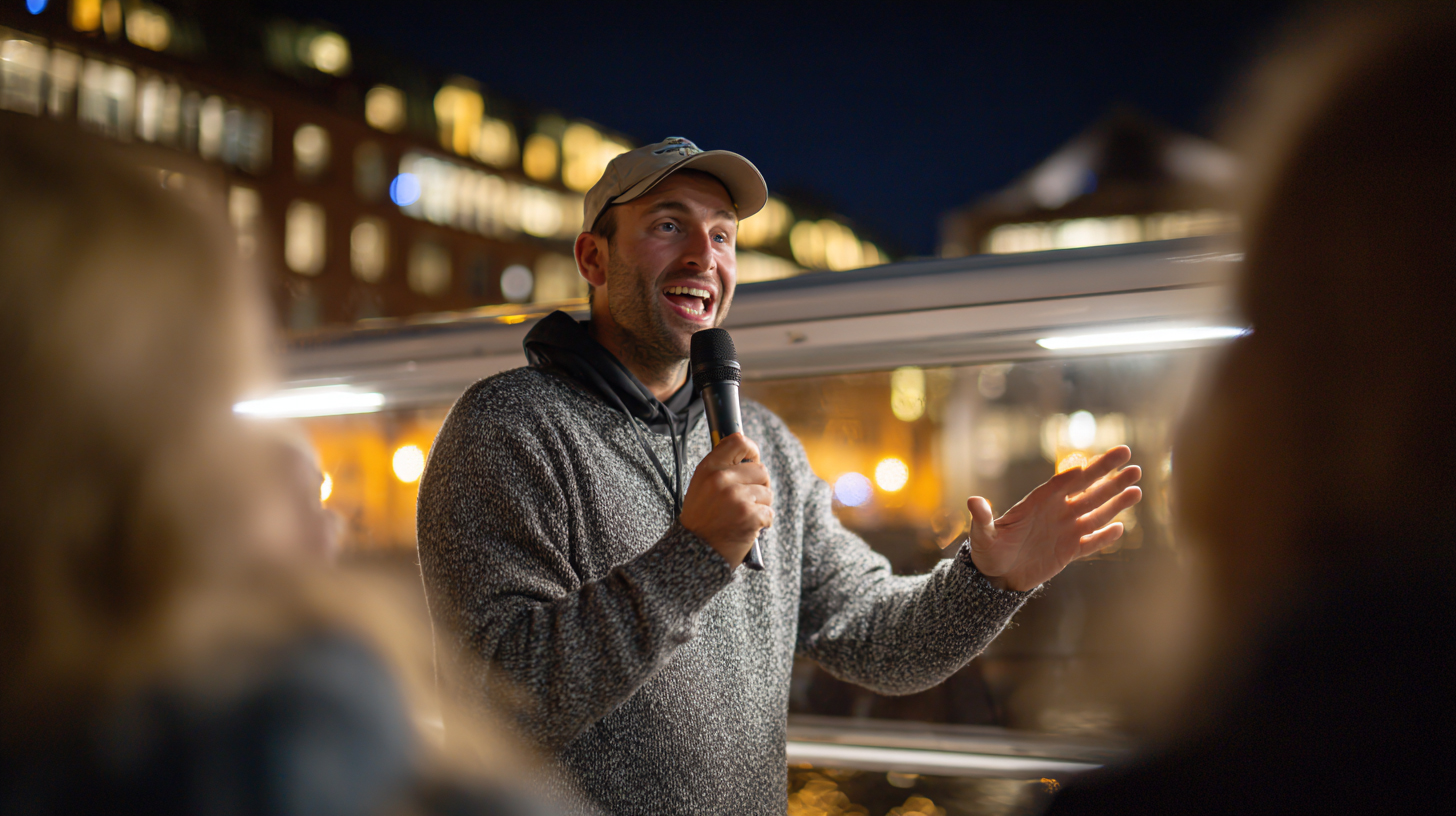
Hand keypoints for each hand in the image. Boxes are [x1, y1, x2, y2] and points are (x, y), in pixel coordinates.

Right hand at [680, 433, 773, 567]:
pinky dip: (763, 522)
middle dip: (760, 485)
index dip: (752, 449)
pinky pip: (770, 512)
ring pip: (768, 492)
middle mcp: (722, 479)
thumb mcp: (701, 486)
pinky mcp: (750, 515)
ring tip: (743, 516)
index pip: (738, 441)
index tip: (753, 459)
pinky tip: (748, 528)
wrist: (695, 554)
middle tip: (748, 499)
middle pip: (761, 469)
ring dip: (761, 505)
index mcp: (709, 468)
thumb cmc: (701, 520)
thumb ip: (721, 469)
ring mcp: (737, 497)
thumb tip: (749, 457)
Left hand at [967, 446, 1142, 591]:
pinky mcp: (1069, 552)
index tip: (1087, 464)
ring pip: (1096, 513)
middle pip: (1087, 490)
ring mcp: (1065, 530)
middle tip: (1129, 457)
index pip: (1060, 483)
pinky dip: (1104, 537)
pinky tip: (1120, 527)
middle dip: (1108, 474)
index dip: (1074, 474)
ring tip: (1137, 488)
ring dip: (1116, 501)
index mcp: (1037, 502)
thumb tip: (972, 501)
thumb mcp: (981, 534)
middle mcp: (1056, 512)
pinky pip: (1091, 543)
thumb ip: (982, 518)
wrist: (996, 574)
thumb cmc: (987, 550)